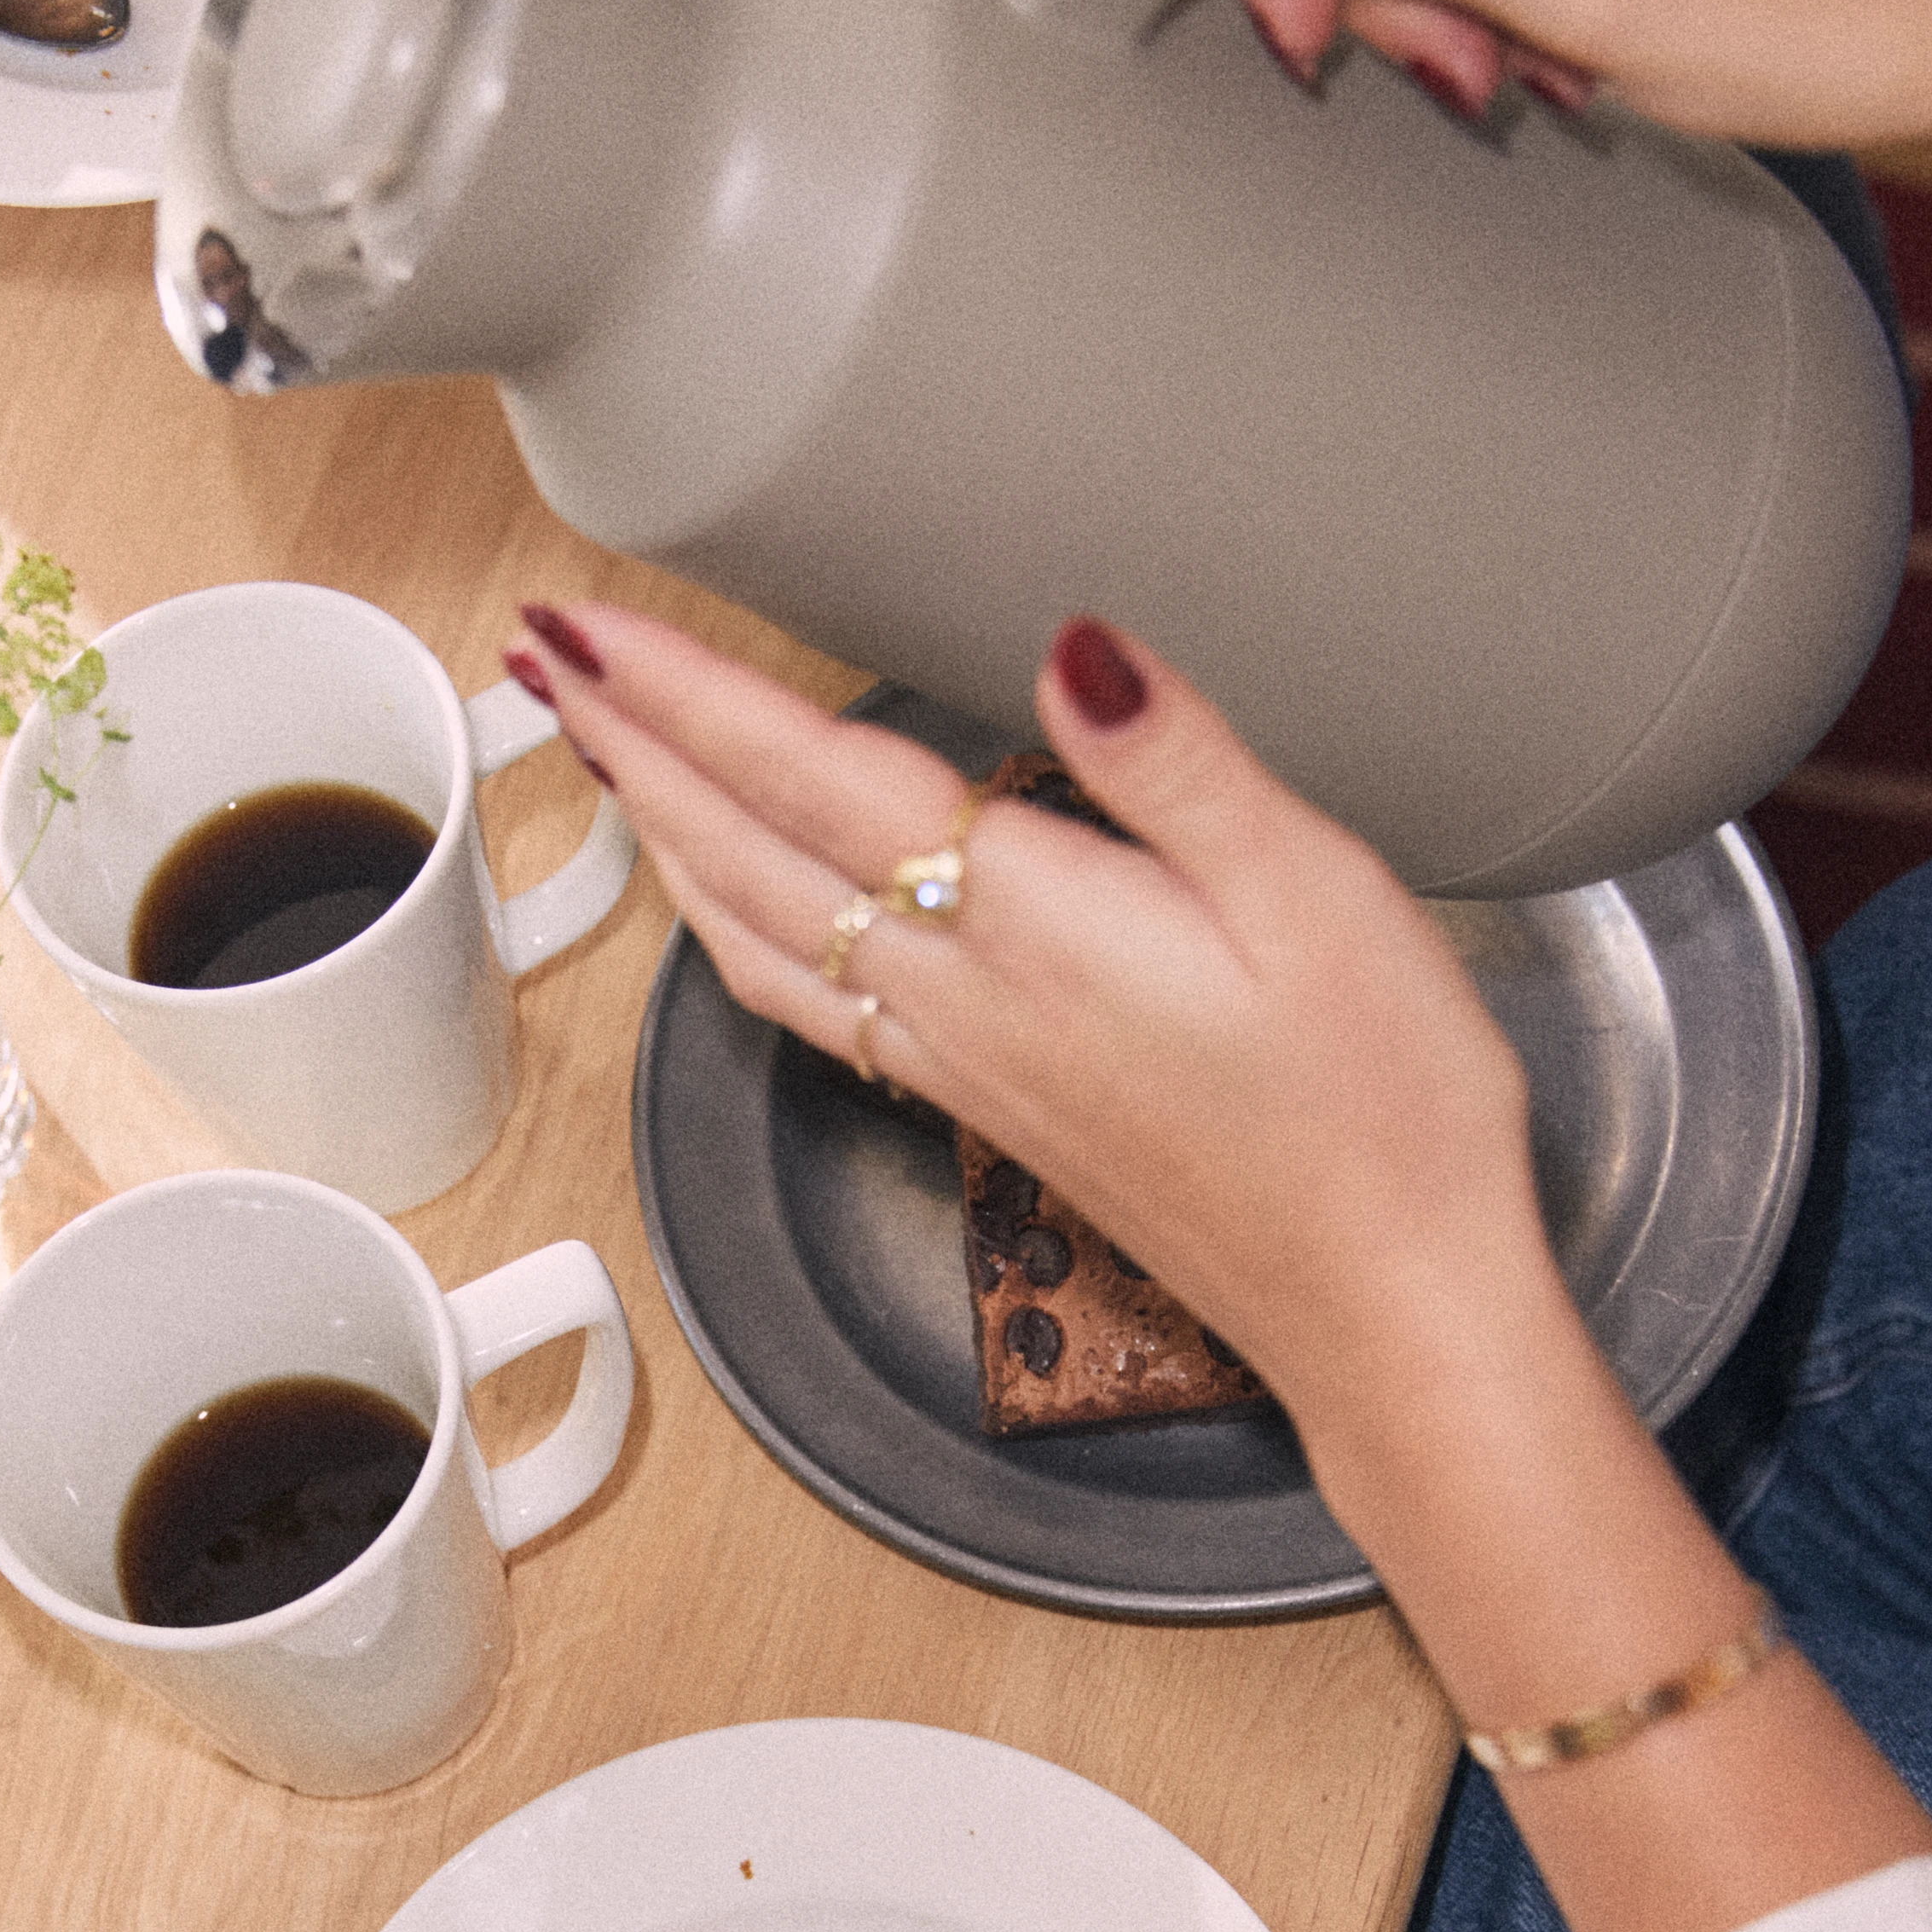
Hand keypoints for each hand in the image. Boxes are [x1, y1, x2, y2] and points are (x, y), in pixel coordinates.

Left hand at [508, 596, 1552, 1473]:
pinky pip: (803, 1002)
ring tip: (603, 753)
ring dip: (663, 833)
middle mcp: (960, 997)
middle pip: (747, 851)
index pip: (813, 777)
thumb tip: (1073, 648)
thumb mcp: (1318, 895)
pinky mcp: (982, 1104)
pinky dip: (729, 932)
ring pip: (753, 932)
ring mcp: (958, 1059)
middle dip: (636, 745)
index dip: (688, 694)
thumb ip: (1177, 763)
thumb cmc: (1379, 1114)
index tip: (588, 624)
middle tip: (545, 656)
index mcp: (1027, 925)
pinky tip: (725, 906)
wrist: (1386, 1308)